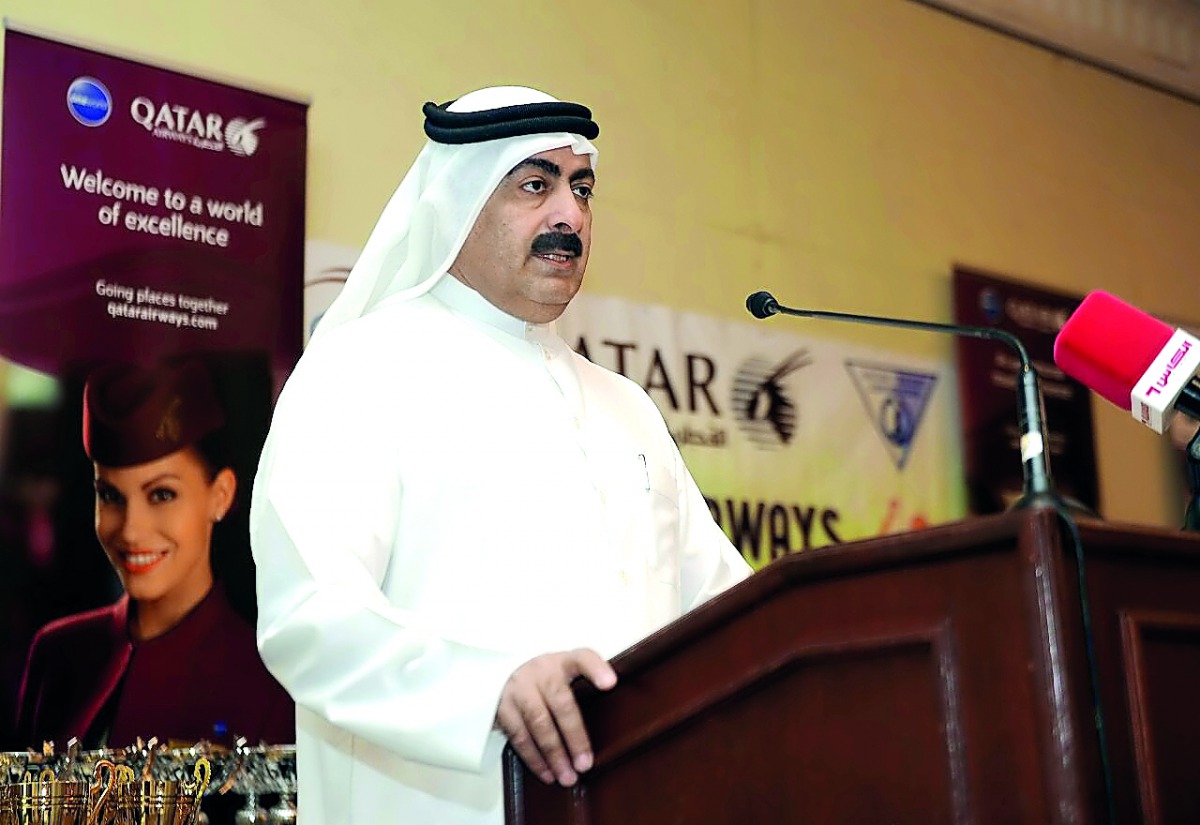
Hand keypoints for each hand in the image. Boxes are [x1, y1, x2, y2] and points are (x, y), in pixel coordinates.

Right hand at [495, 648, 616, 786]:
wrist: (504, 674)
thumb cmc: (544, 679)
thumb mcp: (564, 674)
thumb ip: (585, 689)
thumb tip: (614, 720)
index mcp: (562, 662)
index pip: (582, 658)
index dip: (596, 669)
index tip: (611, 683)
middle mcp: (541, 672)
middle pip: (560, 703)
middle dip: (574, 736)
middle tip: (584, 763)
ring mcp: (520, 689)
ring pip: (538, 723)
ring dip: (554, 754)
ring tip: (567, 776)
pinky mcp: (503, 708)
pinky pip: (520, 737)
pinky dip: (534, 759)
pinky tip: (547, 773)